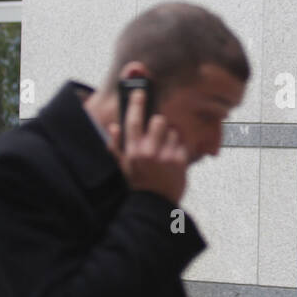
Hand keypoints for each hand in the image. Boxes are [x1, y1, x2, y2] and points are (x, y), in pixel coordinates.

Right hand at [106, 87, 188, 204]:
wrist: (154, 205)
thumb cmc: (138, 184)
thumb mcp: (122, 166)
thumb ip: (115, 146)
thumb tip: (113, 127)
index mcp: (132, 151)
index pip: (133, 121)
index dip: (136, 103)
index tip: (140, 92)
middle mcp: (148, 152)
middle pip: (159, 120)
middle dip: (160, 124)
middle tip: (158, 134)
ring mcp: (165, 156)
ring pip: (173, 132)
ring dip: (171, 138)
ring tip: (165, 152)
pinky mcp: (180, 161)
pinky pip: (182, 144)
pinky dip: (179, 149)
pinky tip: (173, 161)